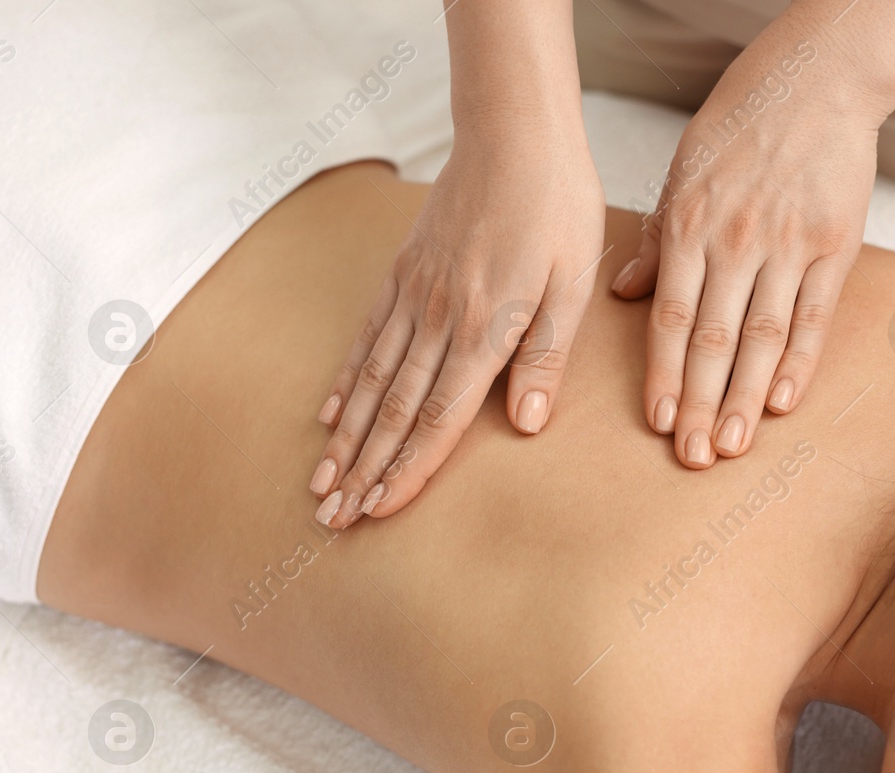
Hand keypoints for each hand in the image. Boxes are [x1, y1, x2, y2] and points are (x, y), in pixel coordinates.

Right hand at [309, 115, 605, 527]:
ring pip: (372, 381)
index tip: (378, 511)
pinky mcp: (403, 273)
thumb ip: (546, 355)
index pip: (438, 418)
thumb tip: (525, 423)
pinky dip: (347, 381)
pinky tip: (331, 414)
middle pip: (393, 410)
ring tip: (321, 483)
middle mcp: (437, 318)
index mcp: (483, 328)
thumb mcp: (573, 282)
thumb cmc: (556, 206)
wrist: (513, 131)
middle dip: (363, 469)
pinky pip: (367, 337)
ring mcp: (413, 294)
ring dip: (345, 438)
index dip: (408, 470)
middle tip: (334, 519)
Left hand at [612, 33, 883, 467]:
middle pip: (713, 340)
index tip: (660, 422)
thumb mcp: (682, 172)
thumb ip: (657, 238)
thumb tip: (624, 294)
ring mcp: (787, 246)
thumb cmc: (743, 122)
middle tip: (693, 457)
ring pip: (761, 337)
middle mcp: (735, 242)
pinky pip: (813, 315)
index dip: (665, 376)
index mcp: (691, 226)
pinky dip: (798, 361)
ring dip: (744, 398)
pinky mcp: (833, 245)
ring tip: (733, 445)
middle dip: (700, 404)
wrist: (817, 79)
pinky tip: (783, 402)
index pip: (671, 318)